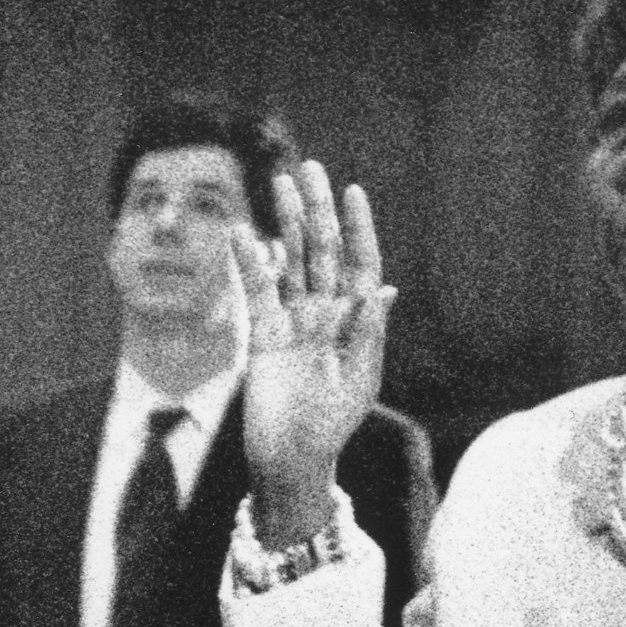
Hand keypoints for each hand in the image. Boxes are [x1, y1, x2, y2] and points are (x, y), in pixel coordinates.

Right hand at [230, 158, 391, 547]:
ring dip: (286, 222)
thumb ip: (366, 331)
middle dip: (318, 208)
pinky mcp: (264, 334)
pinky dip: (250, 262)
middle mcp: (326, 311)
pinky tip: (244, 233)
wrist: (293, 459)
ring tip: (279, 182)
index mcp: (356, 319)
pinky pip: (257, 290)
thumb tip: (382, 288)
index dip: (358, 227)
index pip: (359, 261)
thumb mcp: (359, 378)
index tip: (353, 191)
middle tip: (310, 167)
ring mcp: (293, 319)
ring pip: (291, 260)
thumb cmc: (333, 425)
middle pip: (323, 249)